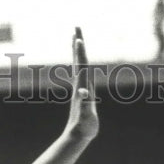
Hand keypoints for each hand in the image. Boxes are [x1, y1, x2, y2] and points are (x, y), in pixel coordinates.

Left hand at [64, 27, 98, 142]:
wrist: (76, 136)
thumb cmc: (84, 127)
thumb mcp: (87, 116)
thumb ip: (86, 104)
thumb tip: (83, 93)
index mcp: (82, 87)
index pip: (82, 66)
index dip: (81, 53)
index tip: (78, 37)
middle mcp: (80, 85)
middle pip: (79, 60)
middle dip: (78, 44)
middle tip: (76, 27)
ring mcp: (80, 88)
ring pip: (78, 65)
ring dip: (78, 51)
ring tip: (76, 38)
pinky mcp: (81, 93)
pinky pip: (80, 73)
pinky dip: (80, 64)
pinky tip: (81, 61)